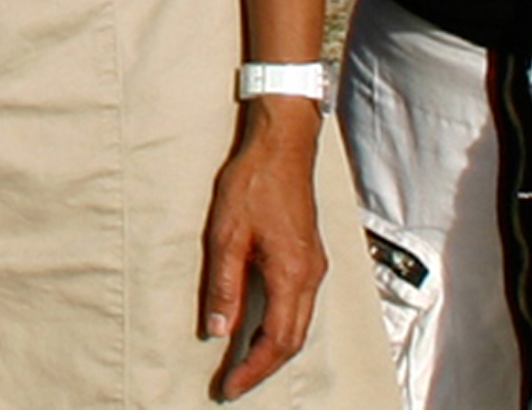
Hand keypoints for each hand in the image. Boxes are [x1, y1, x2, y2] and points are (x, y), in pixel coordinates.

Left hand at [198, 100, 325, 399]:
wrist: (283, 145)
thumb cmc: (253, 182)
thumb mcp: (226, 233)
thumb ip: (224, 284)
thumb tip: (217, 330)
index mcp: (292, 274)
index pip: (276, 340)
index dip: (253, 369)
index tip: (229, 387)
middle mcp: (311, 276)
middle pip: (293, 339)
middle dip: (263, 367)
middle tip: (232, 383)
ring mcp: (314, 266)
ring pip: (299, 324)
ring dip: (273, 348)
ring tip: (241, 362)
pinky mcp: (309, 256)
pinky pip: (299, 305)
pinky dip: (279, 325)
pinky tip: (257, 325)